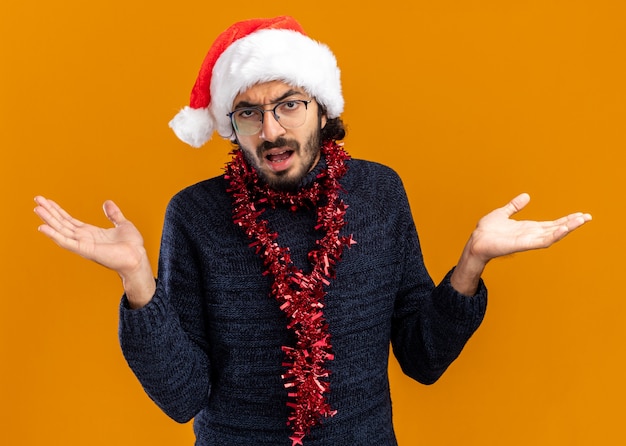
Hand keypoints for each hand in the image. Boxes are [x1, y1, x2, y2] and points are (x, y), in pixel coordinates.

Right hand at [34, 196, 155, 306]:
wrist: (138, 257)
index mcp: (91, 233)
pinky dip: (54, 235)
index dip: (58, 210)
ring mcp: (83, 244)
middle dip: (49, 211)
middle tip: (37, 199)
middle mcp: (84, 238)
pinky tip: (43, 227)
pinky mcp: (85, 250)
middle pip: (62, 223)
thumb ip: (113, 214)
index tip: (47, 201)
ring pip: (61, 230)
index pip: (69, 220)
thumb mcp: (122, 224)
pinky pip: (66, 242)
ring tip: (37, 209)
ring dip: (48, 220)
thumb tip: (107, 203)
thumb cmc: (132, 245)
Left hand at [468, 192, 591, 263]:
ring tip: (581, 220)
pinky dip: (553, 235)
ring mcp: (528, 240)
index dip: (566, 219)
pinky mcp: (522, 244)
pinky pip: (541, 241)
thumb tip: (526, 196)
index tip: (580, 214)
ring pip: (553, 234)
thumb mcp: (502, 213)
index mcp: (528, 228)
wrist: (475, 242)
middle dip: (572, 223)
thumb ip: (514, 206)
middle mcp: (531, 235)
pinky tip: (563, 229)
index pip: (551, 223)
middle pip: (556, 228)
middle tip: (588, 217)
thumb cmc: (486, 231)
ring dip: (567, 228)